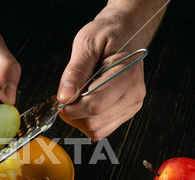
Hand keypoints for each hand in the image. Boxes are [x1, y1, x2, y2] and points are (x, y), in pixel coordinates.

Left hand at [57, 2, 163, 140]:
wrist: (126, 33)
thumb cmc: (108, 35)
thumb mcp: (87, 43)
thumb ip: (75, 71)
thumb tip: (65, 97)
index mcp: (126, 76)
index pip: (94, 106)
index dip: (71, 108)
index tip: (60, 99)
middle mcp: (133, 95)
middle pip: (93, 122)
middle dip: (73, 114)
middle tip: (66, 96)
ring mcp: (131, 105)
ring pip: (96, 130)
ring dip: (79, 119)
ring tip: (77, 98)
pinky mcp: (126, 112)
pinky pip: (101, 129)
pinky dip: (87, 121)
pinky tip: (84, 104)